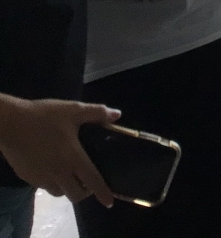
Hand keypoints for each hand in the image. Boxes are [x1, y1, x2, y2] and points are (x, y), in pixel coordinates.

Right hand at [0, 95, 119, 205]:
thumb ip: (97, 113)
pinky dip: (52, 183)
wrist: (9, 123)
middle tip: (89, 182)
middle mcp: (58, 173)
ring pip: (59, 193)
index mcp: (73, 158)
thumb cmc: (43, 116)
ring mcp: (41, 177)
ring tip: (71, 175)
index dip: (102, 192)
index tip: (109, 202)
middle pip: (75, 194)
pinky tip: (53, 169)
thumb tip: (117, 115)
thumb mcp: (73, 110)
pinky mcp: (28, 178)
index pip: (92, 181)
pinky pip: (44, 187)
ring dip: (68, 188)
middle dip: (85, 192)